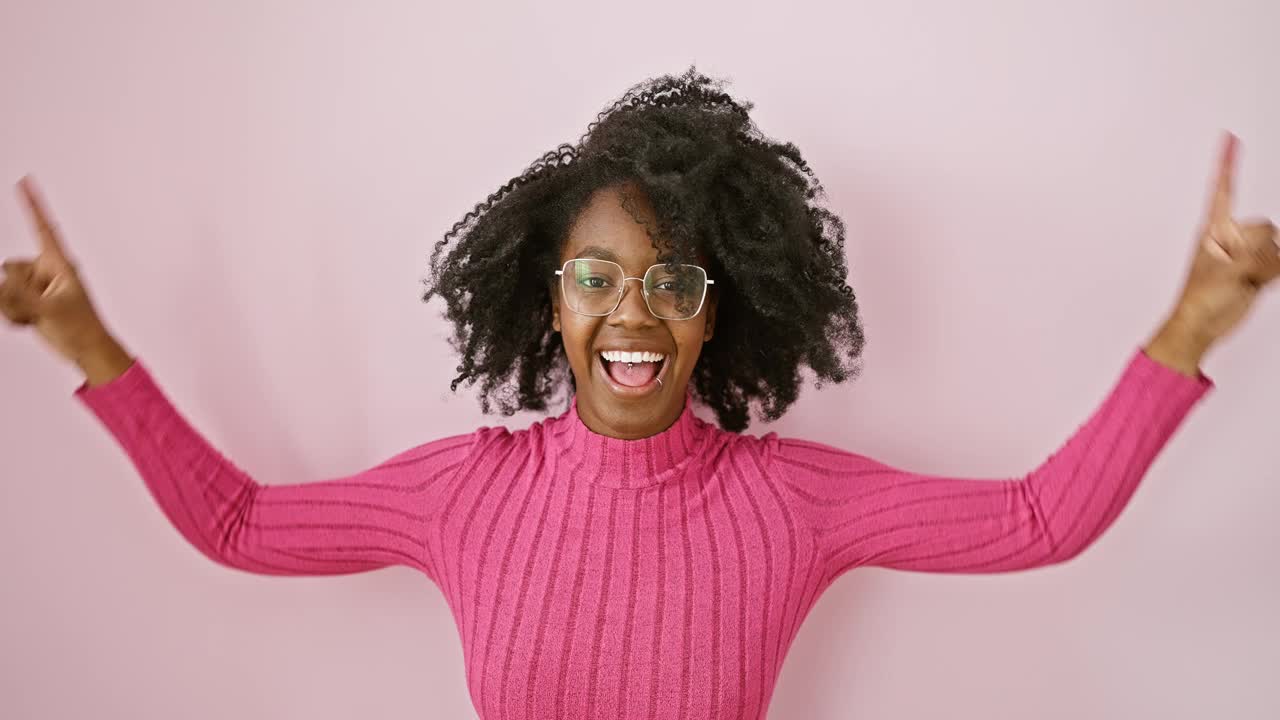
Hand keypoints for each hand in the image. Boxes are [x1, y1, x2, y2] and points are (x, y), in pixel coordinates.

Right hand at [1, 176, 116, 365]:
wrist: (86, 349)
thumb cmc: (81, 328)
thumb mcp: (51, 311)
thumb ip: (21, 296)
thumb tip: (1, 283)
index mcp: (59, 264)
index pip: (42, 228)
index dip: (33, 204)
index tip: (24, 180)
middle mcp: (45, 271)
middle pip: (10, 269)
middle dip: (16, 292)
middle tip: (42, 310)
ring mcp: (35, 286)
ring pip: (3, 288)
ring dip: (15, 307)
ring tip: (40, 317)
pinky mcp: (28, 300)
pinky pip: (4, 303)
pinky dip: (13, 315)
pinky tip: (33, 322)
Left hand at [1165, 132, 1277, 349]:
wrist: (1203, 326)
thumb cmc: (1200, 299)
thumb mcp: (1224, 272)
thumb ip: (1252, 254)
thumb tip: (1271, 246)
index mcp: (1213, 230)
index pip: (1223, 190)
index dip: (1226, 163)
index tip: (1228, 137)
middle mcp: (1232, 236)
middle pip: (1265, 227)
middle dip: (1258, 250)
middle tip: (1236, 271)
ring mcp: (1248, 252)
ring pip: (1277, 246)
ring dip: (1265, 266)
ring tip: (1241, 281)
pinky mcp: (1261, 267)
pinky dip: (1273, 274)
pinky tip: (1255, 284)